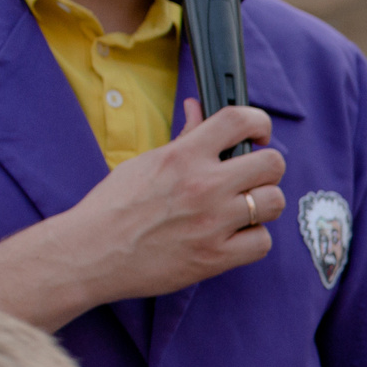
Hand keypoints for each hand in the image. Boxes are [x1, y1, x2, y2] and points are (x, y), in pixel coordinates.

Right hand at [59, 102, 287, 303]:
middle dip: (267, 168)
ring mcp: (214, 222)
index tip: (259, 133)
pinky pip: (263, 242)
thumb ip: (184, 138)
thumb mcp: (147, 162)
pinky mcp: (217, 257)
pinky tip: (235, 236)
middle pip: (272, 164)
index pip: (239, 120)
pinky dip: (254, 239)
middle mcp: (204, 185)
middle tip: (253, 177)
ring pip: (274, 202)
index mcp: (184, 156)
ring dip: (264, 204)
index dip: (259, 123)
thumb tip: (198, 109)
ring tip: (243, 208)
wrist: (93, 252)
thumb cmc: (114, 206)